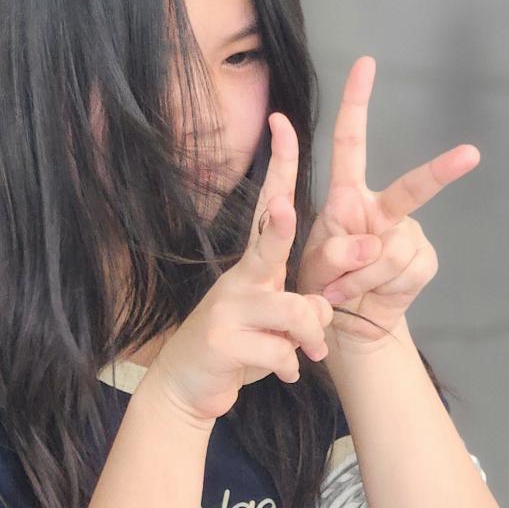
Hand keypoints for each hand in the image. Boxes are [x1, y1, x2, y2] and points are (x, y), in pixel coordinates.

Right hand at [147, 115, 334, 424]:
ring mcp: (227, 309)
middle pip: (268, 245)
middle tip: (288, 210)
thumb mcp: (277, 322)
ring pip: (296, 312)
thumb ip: (304, 309)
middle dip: (282, 228)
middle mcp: (239, 278)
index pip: (269, 206)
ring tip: (304, 351)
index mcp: (254, 265)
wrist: (188, 385)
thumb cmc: (241, 346)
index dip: (278, 166)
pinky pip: (282, 352)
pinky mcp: (223, 343)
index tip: (282, 122)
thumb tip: (320, 312)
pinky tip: (280, 373)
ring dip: (310, 338)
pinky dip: (290, 367)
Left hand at [289, 56, 479, 342]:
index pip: (350, 141)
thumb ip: (333, 248)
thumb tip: (372, 242)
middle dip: (441, 172)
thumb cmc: (322, 284)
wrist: (346, 325)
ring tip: (340, 291)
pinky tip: (368, 294)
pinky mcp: (421, 261)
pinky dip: (379, 287)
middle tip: (469, 154)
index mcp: (348, 196)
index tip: (366, 64)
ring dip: (361, 276)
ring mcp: (406, 235)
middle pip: (411, 188)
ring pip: (391, 250)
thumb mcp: (311, 262)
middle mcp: (381, 209)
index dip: (356, 102)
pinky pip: (404, 271)